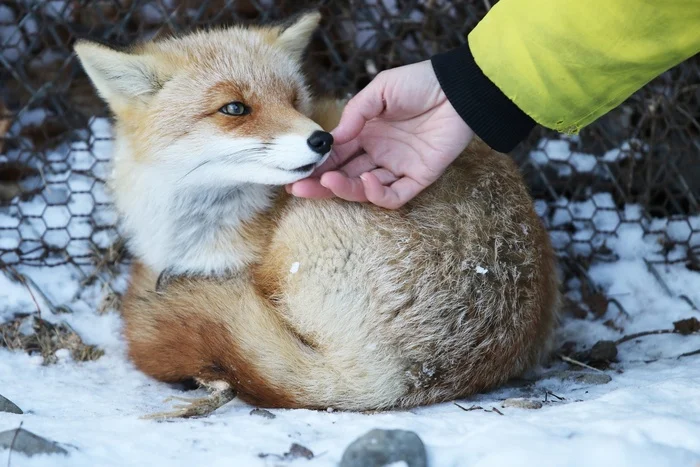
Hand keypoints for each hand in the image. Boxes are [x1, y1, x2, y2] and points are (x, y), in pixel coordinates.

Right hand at [287, 60, 473, 208]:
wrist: (458, 88)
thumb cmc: (420, 83)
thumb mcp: (380, 90)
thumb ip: (355, 114)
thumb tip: (331, 139)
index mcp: (366, 133)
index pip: (336, 155)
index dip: (316, 164)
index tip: (295, 171)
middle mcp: (378, 153)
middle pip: (345, 176)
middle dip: (321, 184)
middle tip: (298, 189)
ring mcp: (398, 167)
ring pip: (365, 188)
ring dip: (345, 189)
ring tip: (328, 182)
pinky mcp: (419, 177)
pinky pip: (395, 195)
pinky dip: (378, 194)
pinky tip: (367, 180)